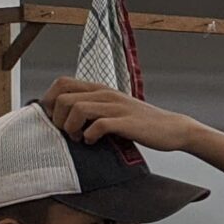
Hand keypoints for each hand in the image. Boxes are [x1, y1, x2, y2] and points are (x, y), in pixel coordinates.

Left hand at [40, 78, 199, 152]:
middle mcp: (106, 95)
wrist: (173, 128)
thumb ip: (94, 107)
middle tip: (67, 131)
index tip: (55, 118)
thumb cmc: (142, 122)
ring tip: (80, 137)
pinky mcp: (126, 122)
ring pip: (76, 109)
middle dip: (57, 118)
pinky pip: (97, 126)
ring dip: (71, 127)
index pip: (62, 83)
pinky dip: (90, 136)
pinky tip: (94, 141)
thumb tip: (64, 116)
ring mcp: (116, 107)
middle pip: (63, 97)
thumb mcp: (115, 108)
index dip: (50, 100)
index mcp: (101, 90)